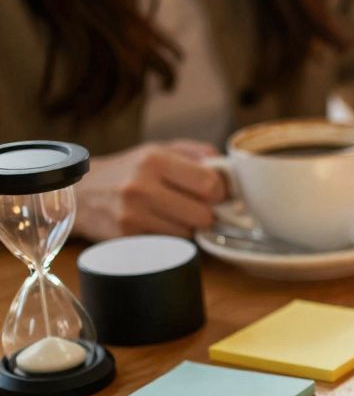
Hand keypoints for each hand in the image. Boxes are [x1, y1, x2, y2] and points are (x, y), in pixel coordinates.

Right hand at [73, 140, 226, 240]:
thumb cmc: (129, 170)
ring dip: (188, 228)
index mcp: (154, 160)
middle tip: (195, 207)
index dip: (220, 193)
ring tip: (172, 215)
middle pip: (203, 216)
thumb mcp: (160, 150)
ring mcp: (131, 216)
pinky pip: (169, 245)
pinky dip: (171, 239)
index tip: (215, 194)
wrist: (81, 192)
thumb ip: (198, 154)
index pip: (210, 185)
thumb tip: (230, 172)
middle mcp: (141, 187)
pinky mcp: (126, 239)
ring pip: (188, 234)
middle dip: (206, 213)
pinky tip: (159, 226)